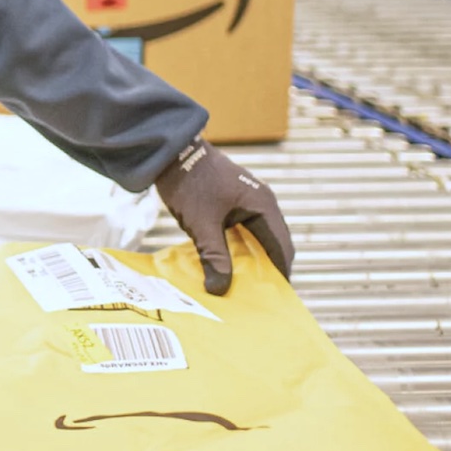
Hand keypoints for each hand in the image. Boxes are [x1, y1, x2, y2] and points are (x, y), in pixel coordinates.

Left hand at [152, 137, 294, 295]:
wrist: (169, 151)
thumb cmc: (189, 183)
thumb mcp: (201, 224)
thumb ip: (214, 257)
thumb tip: (220, 290)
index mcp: (264, 206)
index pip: (282, 248)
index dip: (280, 275)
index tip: (274, 298)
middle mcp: (262, 202)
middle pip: (273, 244)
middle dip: (267, 269)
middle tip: (256, 295)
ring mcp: (248, 199)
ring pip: (257, 236)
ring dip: (251, 257)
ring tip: (240, 283)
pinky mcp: (233, 199)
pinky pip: (244, 228)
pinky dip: (239, 246)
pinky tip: (225, 261)